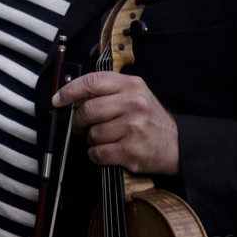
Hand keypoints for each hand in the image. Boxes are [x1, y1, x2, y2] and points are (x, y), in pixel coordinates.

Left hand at [53, 71, 179, 175]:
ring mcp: (133, 127)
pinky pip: (98, 152)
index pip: (92, 82)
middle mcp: (133, 103)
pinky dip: (96, 154)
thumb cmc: (149, 119)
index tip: (58, 99)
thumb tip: (72, 96)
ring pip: (92, 133)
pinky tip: (106, 151)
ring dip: (91, 139)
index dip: (69, 90)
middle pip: (88, 110)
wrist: (177, 145)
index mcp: (131, 85)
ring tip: (104, 138)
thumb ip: (107, 91)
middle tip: (79, 126)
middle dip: (77, 121)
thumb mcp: (134, 94)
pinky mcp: (131, 150)